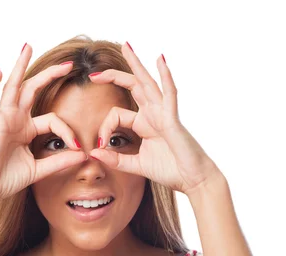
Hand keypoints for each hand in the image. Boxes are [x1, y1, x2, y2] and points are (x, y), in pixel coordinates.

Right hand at [0, 44, 86, 205]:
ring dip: (20, 66)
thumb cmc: (5, 180)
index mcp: (25, 130)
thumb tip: (82, 155)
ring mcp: (3, 119)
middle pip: (33, 90)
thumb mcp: (38, 170)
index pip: (53, 121)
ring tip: (28, 47)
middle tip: (69, 63)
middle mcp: (15, 120)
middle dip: (50, 75)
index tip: (77, 148)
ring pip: (13, 86)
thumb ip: (59, 162)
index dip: (67, 132)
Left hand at [87, 43, 222, 196]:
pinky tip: (160, 61)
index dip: (104, 128)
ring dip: (137, 65)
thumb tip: (93, 152)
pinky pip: (169, 94)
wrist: (192, 179)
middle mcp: (153, 114)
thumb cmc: (169, 170)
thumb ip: (115, 160)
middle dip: (113, 76)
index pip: (115, 115)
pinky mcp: (173, 119)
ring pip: (148, 83)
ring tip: (126, 47)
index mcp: (144, 124)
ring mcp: (163, 114)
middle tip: (94, 72)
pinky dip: (166, 77)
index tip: (100, 145)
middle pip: (132, 87)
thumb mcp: (136, 166)